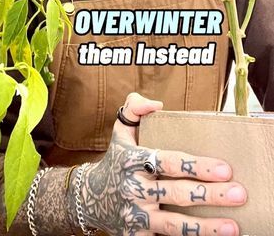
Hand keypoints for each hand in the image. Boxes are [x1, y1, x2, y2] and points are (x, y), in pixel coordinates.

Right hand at [80, 93, 246, 235]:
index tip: (224, 169)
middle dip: (210, 195)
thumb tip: (157, 105)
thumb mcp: (120, 130)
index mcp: (133, 160)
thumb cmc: (116, 159)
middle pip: (176, 193)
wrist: (90, 198)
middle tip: (238, 193)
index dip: (197, 166)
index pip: (168, 162)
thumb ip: (135, 108)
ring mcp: (136, 215)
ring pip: (174, 224)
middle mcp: (134, 188)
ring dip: (206, 227)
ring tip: (232, 226)